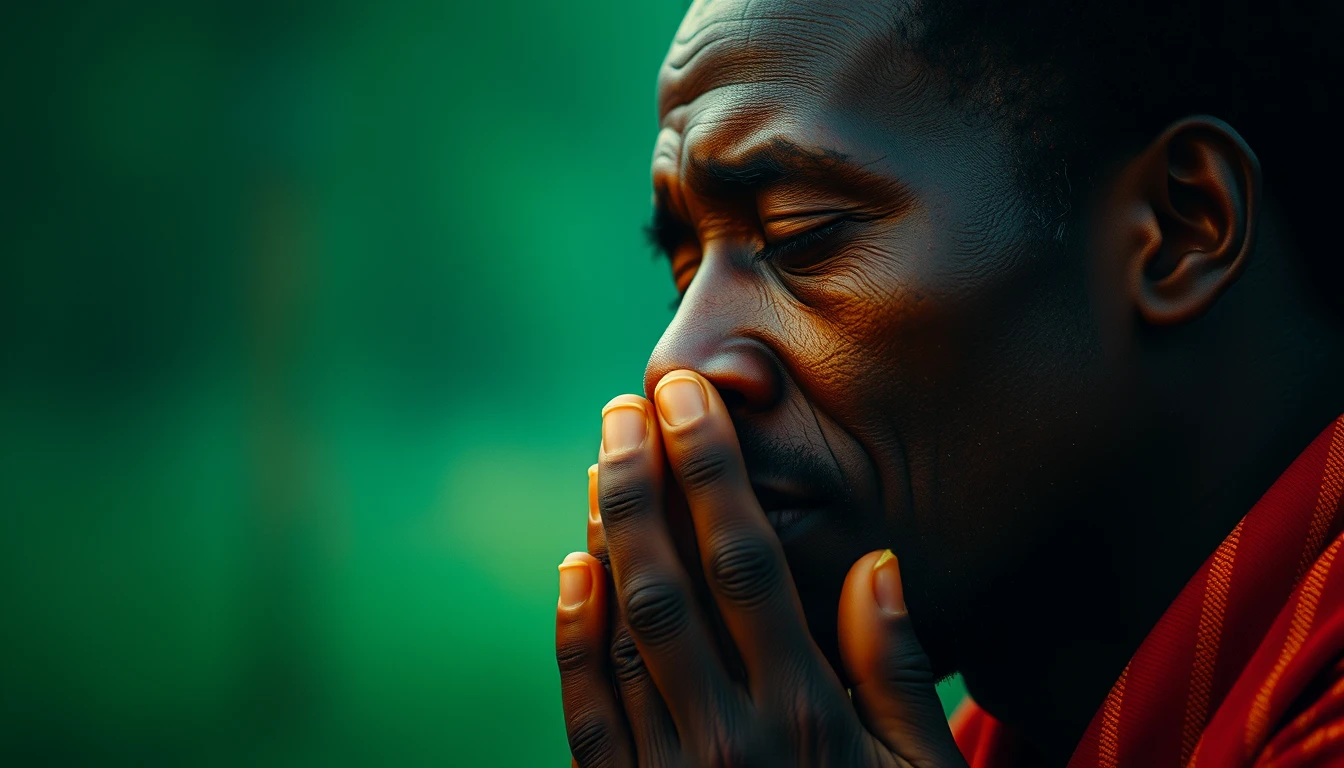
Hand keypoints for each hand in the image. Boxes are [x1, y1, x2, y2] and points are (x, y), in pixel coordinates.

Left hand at [554, 370, 967, 766]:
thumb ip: (898, 674)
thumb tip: (873, 563)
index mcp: (808, 717)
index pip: (746, 563)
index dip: (713, 473)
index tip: (692, 400)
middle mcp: (728, 736)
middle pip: (670, 580)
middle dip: (646, 482)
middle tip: (629, 405)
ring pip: (623, 630)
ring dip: (607, 538)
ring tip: (603, 462)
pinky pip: (588, 711)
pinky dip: (573, 636)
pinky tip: (573, 572)